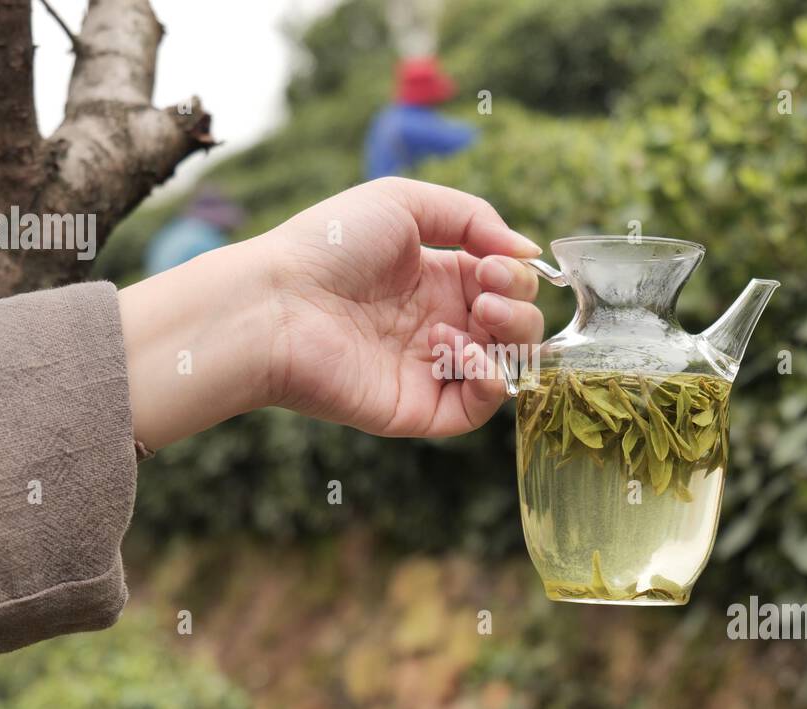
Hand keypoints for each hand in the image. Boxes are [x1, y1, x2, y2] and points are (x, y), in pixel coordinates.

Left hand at [119, 178, 544, 448]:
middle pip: (515, 326)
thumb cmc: (330, 244)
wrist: (277, 303)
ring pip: (507, 366)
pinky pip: (476, 408)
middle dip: (518, 305)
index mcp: (435, 279)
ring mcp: (429, 369)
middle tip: (487, 292)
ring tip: (483, 315)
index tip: (492, 263)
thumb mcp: (404, 203)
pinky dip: (490, 381)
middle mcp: (437, 324)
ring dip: (513, 337)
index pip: (503, 284)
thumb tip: (529, 251)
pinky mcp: (418, 407)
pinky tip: (462, 351)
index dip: (513, 274)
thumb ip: (474, 217)